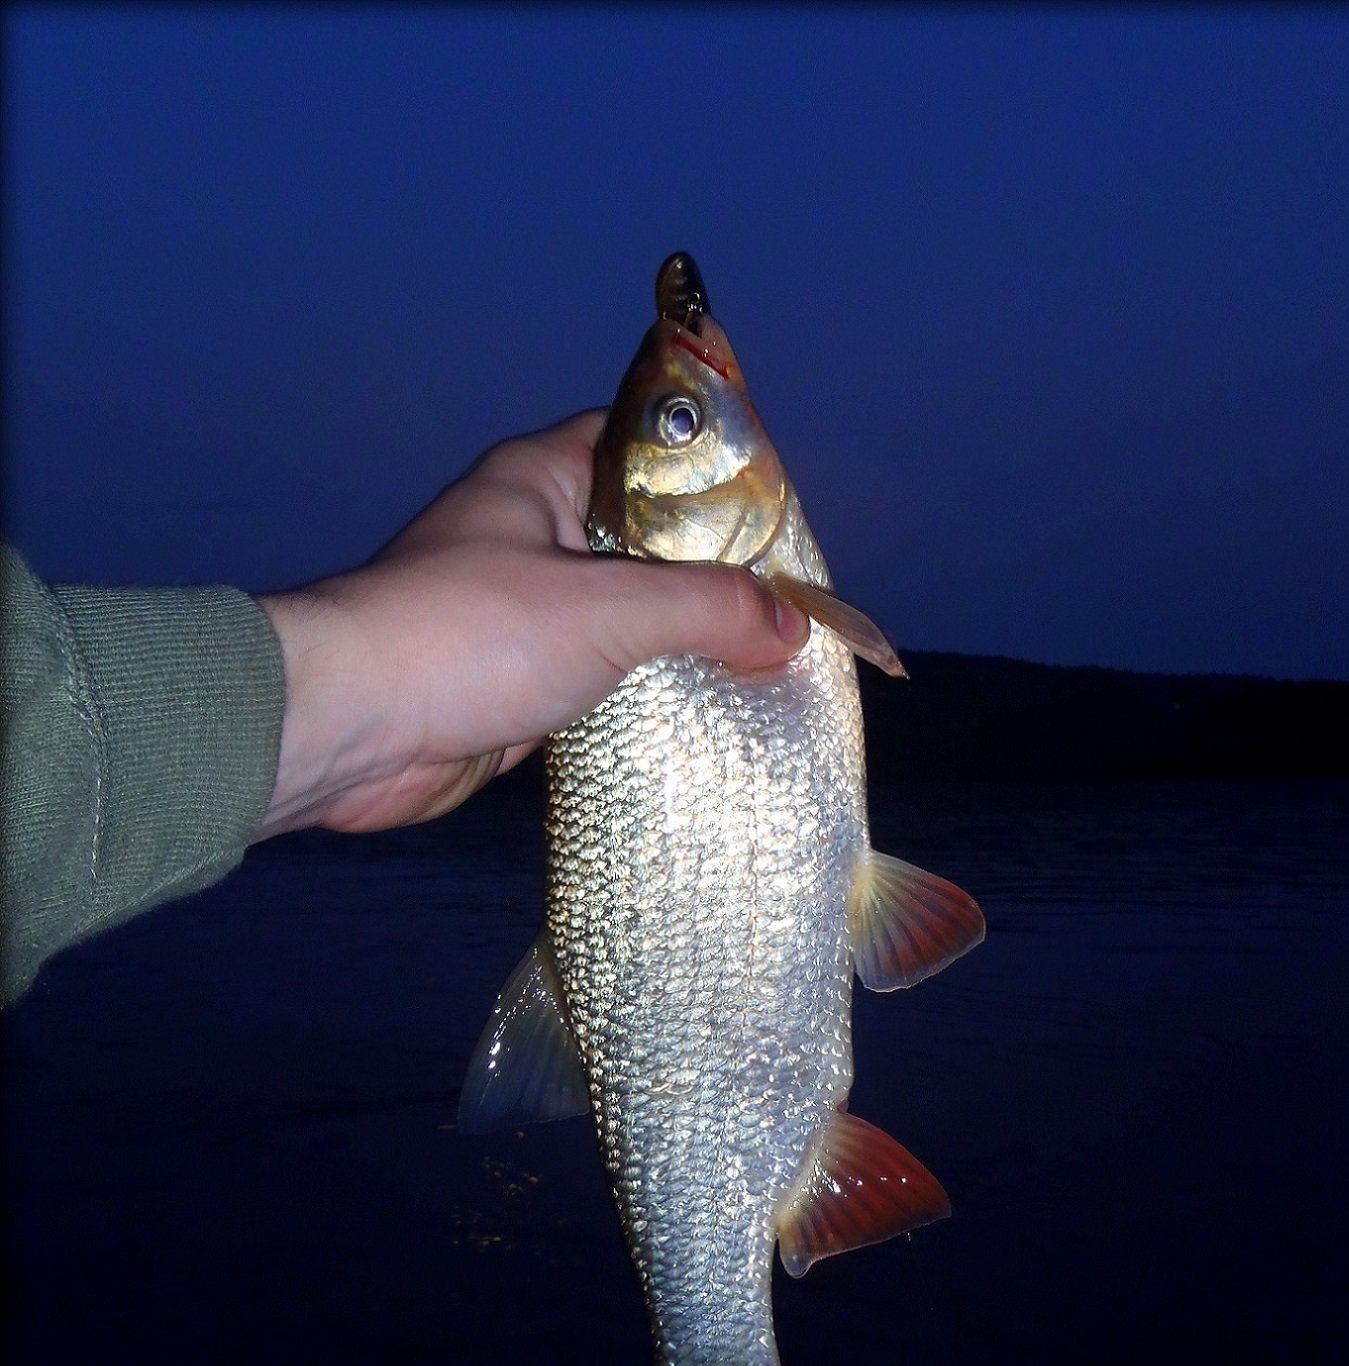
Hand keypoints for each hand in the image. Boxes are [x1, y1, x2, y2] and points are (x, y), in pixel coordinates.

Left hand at [254, 410, 808, 835]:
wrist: (350, 730)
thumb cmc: (464, 637)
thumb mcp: (606, 610)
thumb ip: (706, 609)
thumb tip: (790, 627)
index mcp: (542, 479)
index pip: (641, 443)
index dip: (710, 468)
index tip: (777, 511)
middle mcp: (535, 537)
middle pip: (648, 540)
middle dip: (715, 572)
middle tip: (789, 604)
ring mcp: (526, 614)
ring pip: (629, 617)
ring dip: (685, 643)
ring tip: (766, 665)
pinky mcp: (520, 683)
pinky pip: (605, 679)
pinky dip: (650, 695)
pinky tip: (707, 716)